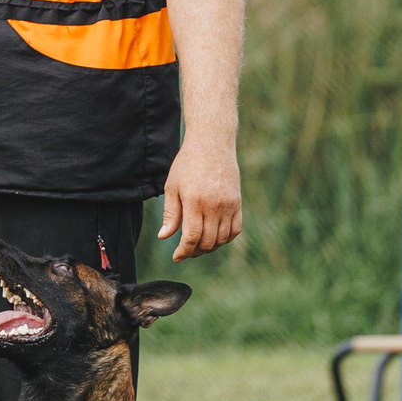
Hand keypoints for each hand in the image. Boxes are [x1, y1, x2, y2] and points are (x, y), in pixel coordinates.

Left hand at [157, 136, 242, 259]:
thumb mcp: (172, 186)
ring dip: (209, 247)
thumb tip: (164, 237)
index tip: (177, 257)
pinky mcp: (237, 203)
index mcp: (195, 202)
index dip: (183, 251)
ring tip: (198, 245)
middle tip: (186, 251)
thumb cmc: (188, 164)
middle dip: (195, 252)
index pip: (192, 237)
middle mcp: (215, 205)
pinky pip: (235, 230)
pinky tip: (214, 237)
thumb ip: (170, 214)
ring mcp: (229, 205)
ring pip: (221, 239)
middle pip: (207, 242)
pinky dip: (225, 239)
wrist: (212, 144)